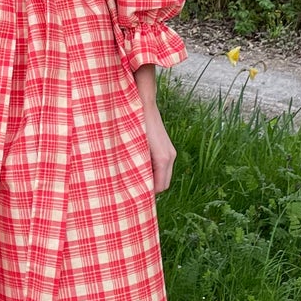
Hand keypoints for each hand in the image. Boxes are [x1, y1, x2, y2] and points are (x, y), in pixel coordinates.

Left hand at [133, 64, 175, 195]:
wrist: (143, 103)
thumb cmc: (135, 124)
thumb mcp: (133, 148)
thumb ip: (135, 166)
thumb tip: (131, 183)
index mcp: (163, 158)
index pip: (160, 187)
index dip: (148, 194)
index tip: (135, 198)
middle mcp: (170, 156)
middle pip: (163, 183)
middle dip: (150, 188)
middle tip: (132, 192)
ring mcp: (170, 151)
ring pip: (163, 174)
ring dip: (151, 178)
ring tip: (133, 179)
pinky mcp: (166, 147)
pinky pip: (162, 166)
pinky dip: (152, 170)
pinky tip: (138, 166)